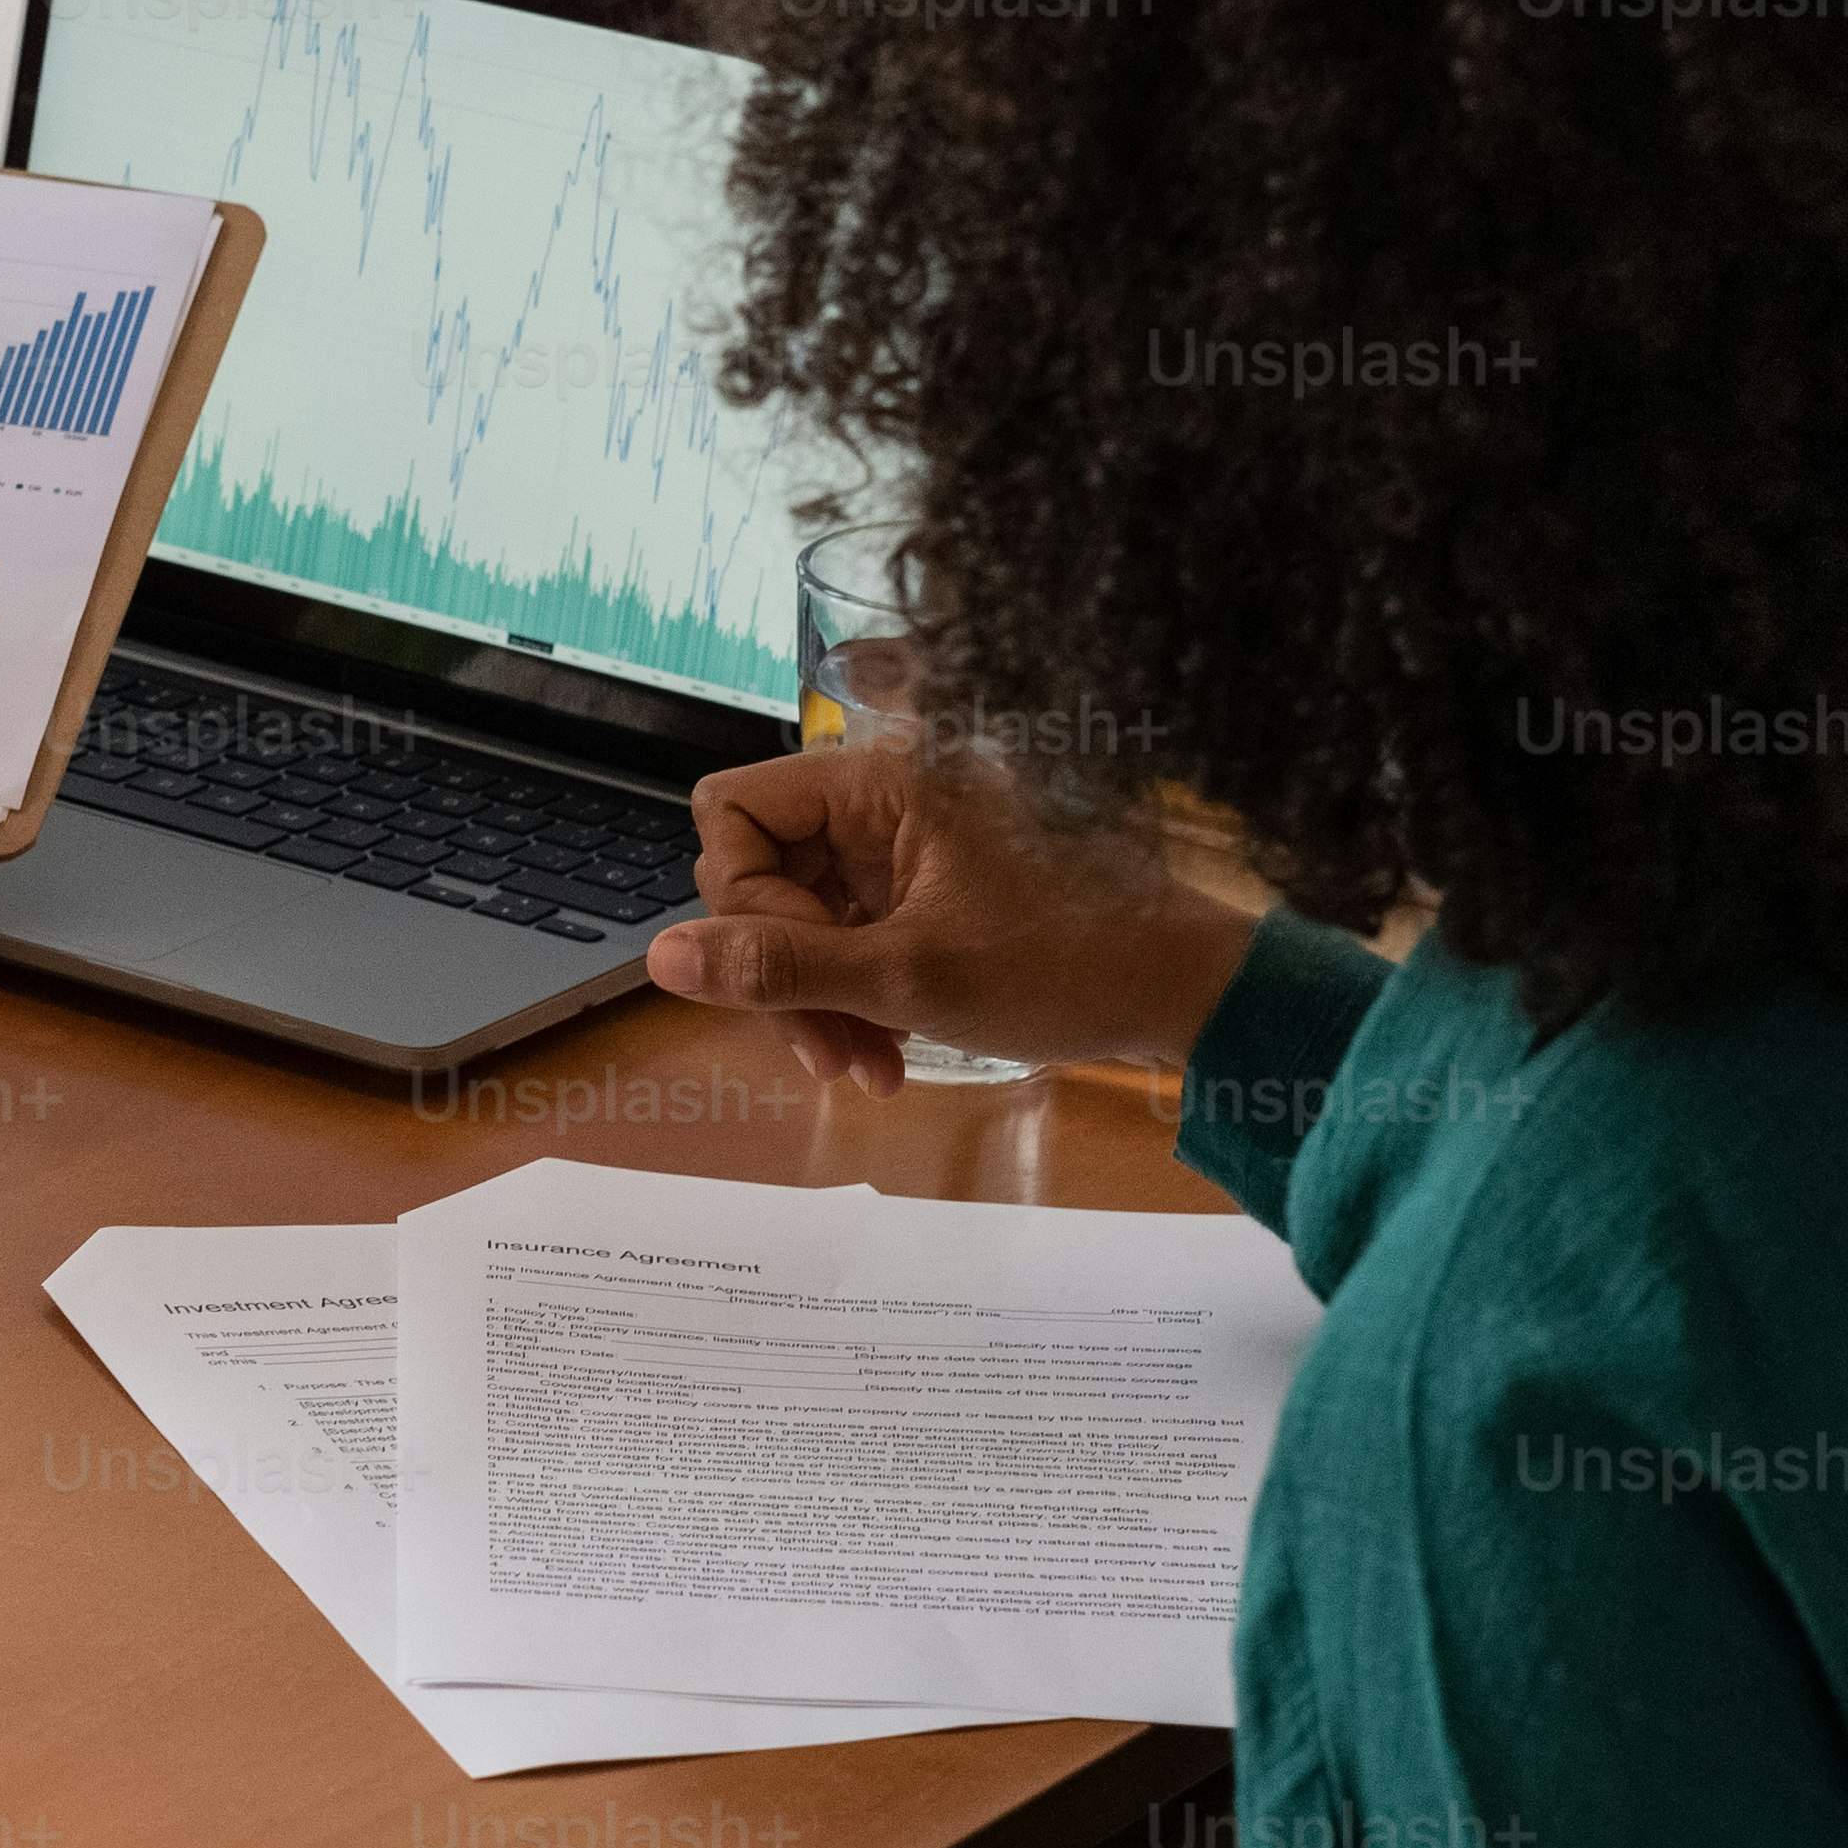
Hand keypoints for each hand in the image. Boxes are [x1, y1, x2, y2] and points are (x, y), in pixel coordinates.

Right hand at [640, 741, 1269, 1096]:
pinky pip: (849, 934)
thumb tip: (664, 958)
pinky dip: (856, 996)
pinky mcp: (924, 889)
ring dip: (818, 999)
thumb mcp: (909, 977)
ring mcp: (902, 847)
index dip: (741, 901)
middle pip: (763, 872)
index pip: (733, 814)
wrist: (1184, 989)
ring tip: (867, 1067)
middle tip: (831, 1054)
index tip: (793, 971)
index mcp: (879, 780)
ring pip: (803, 916)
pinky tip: (888, 1052)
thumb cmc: (1066, 964)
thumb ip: (780, 967)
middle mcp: (882, 798)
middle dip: (782, 970)